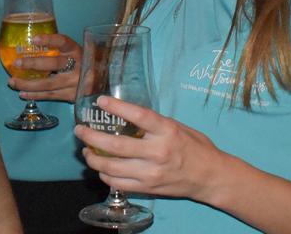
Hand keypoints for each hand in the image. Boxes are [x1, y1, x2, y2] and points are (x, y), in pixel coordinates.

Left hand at [8, 34, 81, 102]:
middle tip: (17, 63)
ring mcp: (75, 83)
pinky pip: (50, 96)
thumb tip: (31, 44)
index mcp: (76, 51)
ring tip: (13, 82)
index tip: (34, 39)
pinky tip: (23, 94)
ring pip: (48, 84)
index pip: (62, 42)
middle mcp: (77, 65)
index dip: (48, 40)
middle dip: (33, 64)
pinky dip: (35, 95)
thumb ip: (59, 49)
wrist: (101, 83)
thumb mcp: (75, 53)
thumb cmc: (82, 64)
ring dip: (28, 84)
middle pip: (54, 64)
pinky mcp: (72, 96)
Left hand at [73, 96, 231, 202]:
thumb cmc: (195, 147)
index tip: (100, 101)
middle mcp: (158, 152)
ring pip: (112, 167)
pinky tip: (101, 168)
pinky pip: (118, 183)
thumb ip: (153, 123)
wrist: (210, 177)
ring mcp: (151, 173)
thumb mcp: (177, 127)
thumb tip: (126, 114)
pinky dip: (105, 175)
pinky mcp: (147, 188)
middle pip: (116, 145)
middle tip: (80, 130)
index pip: (138, 116)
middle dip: (92, 137)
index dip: (116, 107)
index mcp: (167, 131)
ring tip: (86, 151)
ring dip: (93, 158)